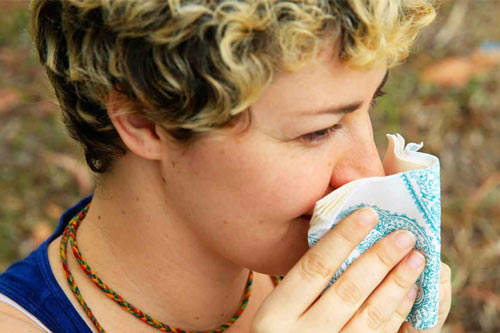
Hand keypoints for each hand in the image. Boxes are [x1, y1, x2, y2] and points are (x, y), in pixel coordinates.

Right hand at [251, 207, 447, 331]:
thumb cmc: (286, 329)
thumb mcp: (280, 309)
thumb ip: (304, 282)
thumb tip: (344, 234)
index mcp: (276, 313)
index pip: (314, 267)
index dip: (343, 239)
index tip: (368, 214)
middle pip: (347, 289)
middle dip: (379, 258)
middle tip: (404, 234)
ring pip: (370, 315)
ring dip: (397, 283)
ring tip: (416, 258)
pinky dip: (398, 312)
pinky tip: (410, 291)